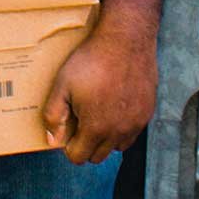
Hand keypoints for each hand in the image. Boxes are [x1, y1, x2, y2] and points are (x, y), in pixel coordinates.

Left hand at [41, 20, 156, 164]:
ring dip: (105, 138)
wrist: (125, 40)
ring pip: (117, 146)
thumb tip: (52, 139)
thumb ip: (54, 115)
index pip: (79, 157)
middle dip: (86, 145)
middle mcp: (118, 132)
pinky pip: (132, 133)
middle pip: (98, 156)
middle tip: (80, 121)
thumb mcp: (63, 84)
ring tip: (98, 114)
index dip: (69, 146)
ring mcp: (135, 123)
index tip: (68, 130)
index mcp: (96, 128)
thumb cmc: (92, 60)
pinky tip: (114, 107)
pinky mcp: (147, 113)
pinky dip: (122, 128)